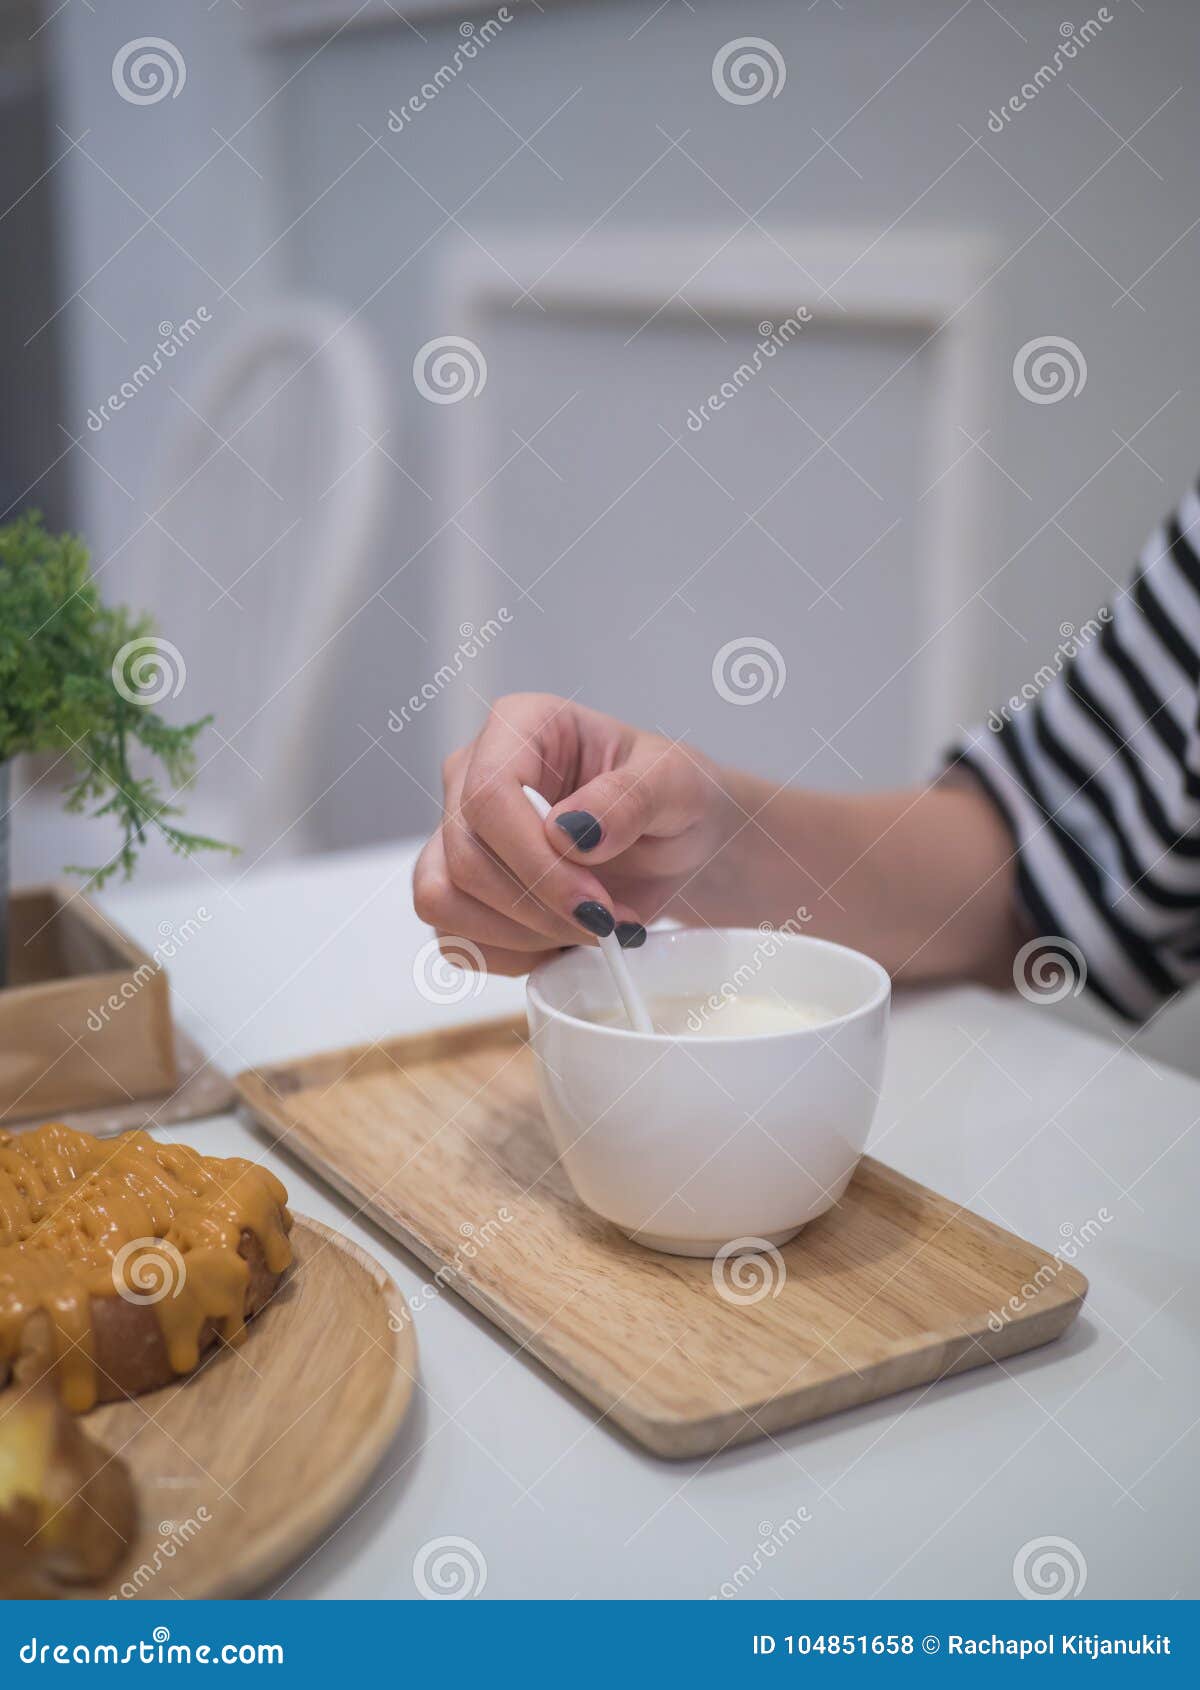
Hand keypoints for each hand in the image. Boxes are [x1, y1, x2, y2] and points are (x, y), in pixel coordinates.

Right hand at [413, 693, 734, 975]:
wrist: (678, 844)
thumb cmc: (674, 798)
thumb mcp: (678, 784)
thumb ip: (631, 798)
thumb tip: (570, 831)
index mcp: (521, 725)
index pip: (488, 794)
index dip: (535, 862)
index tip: (594, 905)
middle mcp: (473, 773)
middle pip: (465, 857)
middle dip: (539, 908)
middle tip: (608, 926)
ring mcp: (458, 831)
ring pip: (445, 900)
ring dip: (523, 935)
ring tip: (591, 930)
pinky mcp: (459, 886)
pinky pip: (455, 938)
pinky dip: (513, 955)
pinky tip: (563, 941)